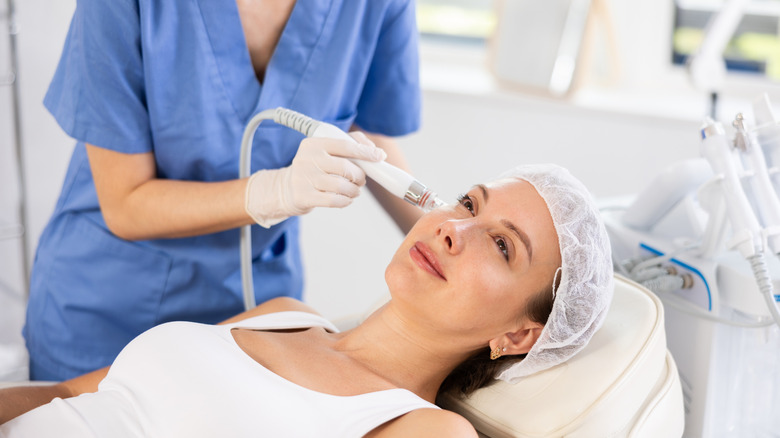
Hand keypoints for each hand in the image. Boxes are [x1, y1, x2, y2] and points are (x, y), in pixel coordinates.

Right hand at [245, 132, 386, 226]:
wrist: (287, 188)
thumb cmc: (315, 167)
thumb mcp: (327, 150)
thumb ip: (352, 143)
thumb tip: (376, 151)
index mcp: (314, 144)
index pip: (345, 145)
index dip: (365, 152)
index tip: (379, 156)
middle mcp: (307, 159)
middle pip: (345, 168)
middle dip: (359, 176)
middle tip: (361, 180)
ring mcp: (303, 178)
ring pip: (341, 186)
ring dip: (354, 190)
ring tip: (354, 190)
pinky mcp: (303, 196)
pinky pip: (333, 200)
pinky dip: (345, 201)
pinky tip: (346, 199)